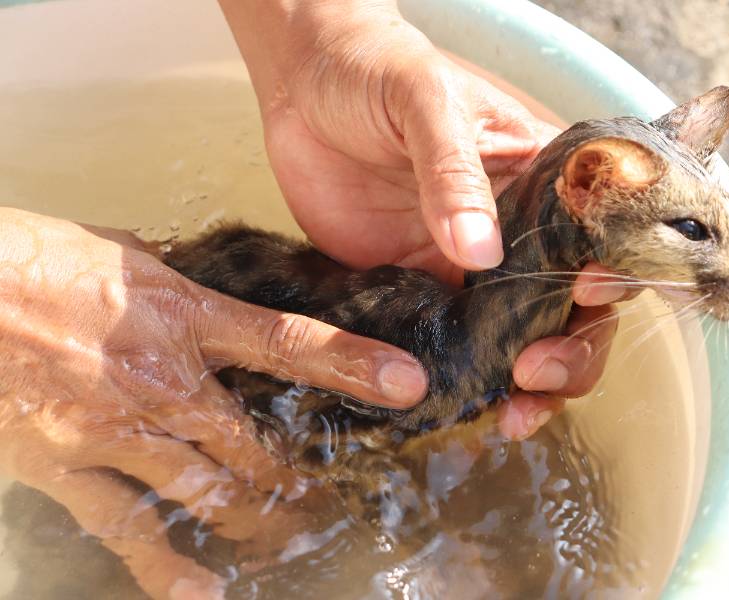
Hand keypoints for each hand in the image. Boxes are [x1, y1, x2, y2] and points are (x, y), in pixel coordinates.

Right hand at [0, 208, 427, 597]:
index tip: (405, 383)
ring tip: (286, 536)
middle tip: (329, 497)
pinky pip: (123, 526)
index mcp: (180, 313)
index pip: (286, 342)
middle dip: (296, 476)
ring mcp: (112, 427)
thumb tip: (210, 307)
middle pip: (253, 442)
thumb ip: (177, 288)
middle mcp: (159, 378)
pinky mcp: (64, 464)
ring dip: (253, 518)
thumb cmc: (29, 258)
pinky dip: (165, 565)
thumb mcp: (123, 256)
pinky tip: (203, 592)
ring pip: (205, 489)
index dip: (353, 364)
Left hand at [218, 0, 626, 438]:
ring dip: (531, 385)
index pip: (603, 237)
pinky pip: (454, 349)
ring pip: (523, 341)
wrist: (303, 85)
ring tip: (512, 414)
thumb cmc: (378, 69)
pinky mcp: (422, 292)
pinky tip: (465, 409)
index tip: (589, 294)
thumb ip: (453, 173)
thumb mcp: (426, 102)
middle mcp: (518, 234)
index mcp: (543, 180)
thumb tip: (481, 255)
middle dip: (573, 350)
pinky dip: (466, 385)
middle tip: (535, 370)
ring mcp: (470, 270)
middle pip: (574, 308)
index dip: (611, 274)